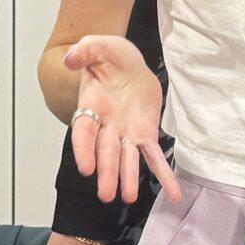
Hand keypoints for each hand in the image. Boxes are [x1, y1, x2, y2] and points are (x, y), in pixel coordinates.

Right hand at [63, 35, 180, 206]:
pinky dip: (164, 176)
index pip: (84, 132)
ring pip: (127, 160)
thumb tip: (70, 58)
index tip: (85, 168)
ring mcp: (126, 134)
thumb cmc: (110, 57)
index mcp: (91, 107)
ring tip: (128, 198)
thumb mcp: (98, 46)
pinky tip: (174, 194)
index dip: (83, 150)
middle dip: (107, 173)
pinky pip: (154, 157)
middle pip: (105, 153)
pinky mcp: (145, 135)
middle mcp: (106, 126)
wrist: (128, 64)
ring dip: (128, 179)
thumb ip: (84, 51)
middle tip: (106, 195)